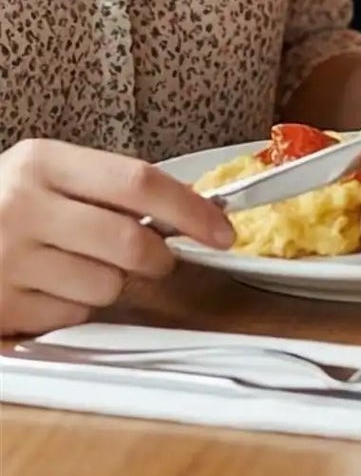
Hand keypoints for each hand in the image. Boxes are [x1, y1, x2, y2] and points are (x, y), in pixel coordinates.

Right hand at [0, 139, 233, 336]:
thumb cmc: (5, 203)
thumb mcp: (46, 175)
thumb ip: (107, 188)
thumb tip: (189, 212)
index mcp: (43, 162)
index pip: (139, 182)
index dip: (191, 209)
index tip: (223, 231)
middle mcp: (22, 207)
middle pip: (129, 240)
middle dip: (158, 257)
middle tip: (156, 258)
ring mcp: (5, 260)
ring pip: (105, 284)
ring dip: (113, 283)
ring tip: (81, 266)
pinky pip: (70, 313)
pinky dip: (75, 305)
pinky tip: (50, 287)